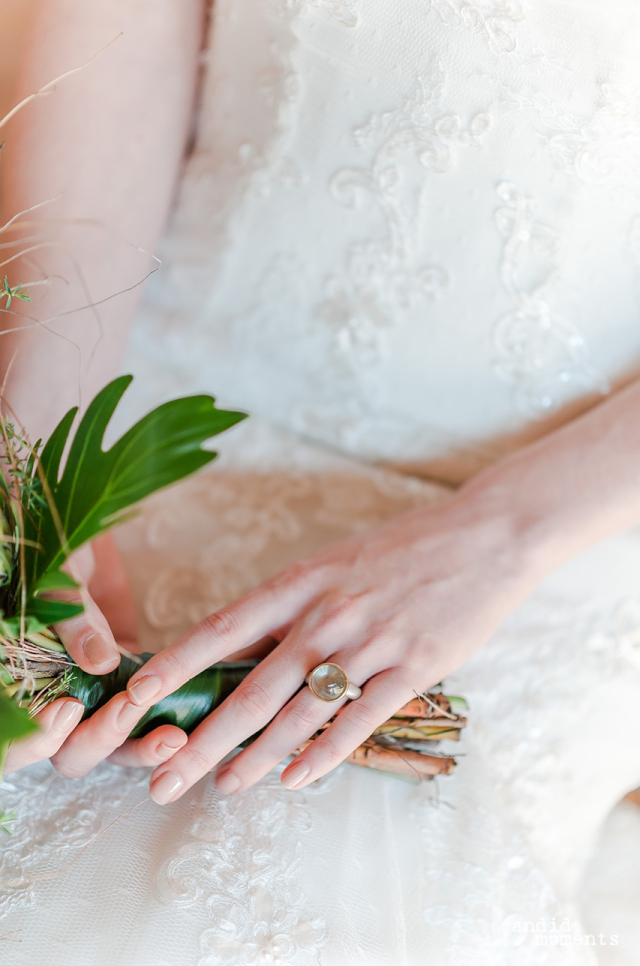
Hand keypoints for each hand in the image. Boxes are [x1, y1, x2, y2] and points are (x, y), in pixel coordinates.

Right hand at [4, 533, 187, 775]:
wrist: (79, 528)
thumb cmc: (54, 548)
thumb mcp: (57, 576)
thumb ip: (72, 620)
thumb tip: (99, 662)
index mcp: (18, 680)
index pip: (14, 740)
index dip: (37, 738)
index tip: (69, 709)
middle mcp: (51, 698)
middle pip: (67, 752)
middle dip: (99, 742)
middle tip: (130, 711)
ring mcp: (92, 692)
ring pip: (110, 743)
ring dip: (138, 746)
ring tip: (174, 737)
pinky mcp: (126, 677)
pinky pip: (143, 713)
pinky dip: (163, 722)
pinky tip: (191, 722)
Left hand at [122, 484, 545, 803]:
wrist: (485, 537)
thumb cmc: (402, 550)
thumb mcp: (334, 564)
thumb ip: (289, 608)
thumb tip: (237, 650)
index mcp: (302, 583)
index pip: (224, 628)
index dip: (177, 666)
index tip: (137, 698)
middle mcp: (328, 615)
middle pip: (254, 689)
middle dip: (205, 740)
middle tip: (165, 780)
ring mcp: (371, 643)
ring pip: (301, 714)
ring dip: (257, 758)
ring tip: (225, 788)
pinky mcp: (414, 669)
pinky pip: (359, 721)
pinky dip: (324, 755)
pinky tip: (296, 780)